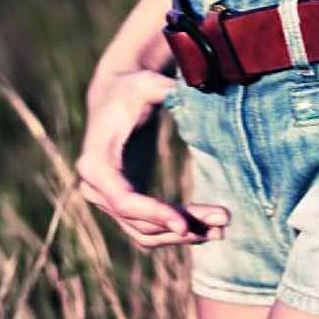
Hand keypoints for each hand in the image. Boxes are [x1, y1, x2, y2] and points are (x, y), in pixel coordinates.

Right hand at [76, 68, 230, 250]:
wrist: (115, 97)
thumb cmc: (131, 88)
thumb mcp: (145, 84)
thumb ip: (164, 88)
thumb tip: (193, 91)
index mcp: (96, 163)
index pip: (124, 201)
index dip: (154, 214)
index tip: (184, 225)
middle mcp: (96, 190)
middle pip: (140, 223)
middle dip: (181, 226)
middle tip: (222, 222)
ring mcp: (109, 201)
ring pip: (146, 233)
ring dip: (183, 235)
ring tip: (221, 228)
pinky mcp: (125, 204)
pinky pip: (150, 228)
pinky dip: (176, 232)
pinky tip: (208, 229)